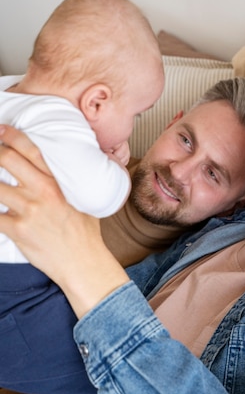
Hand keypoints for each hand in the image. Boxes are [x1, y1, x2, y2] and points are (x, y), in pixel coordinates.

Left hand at [0, 125, 128, 316]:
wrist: (84, 263)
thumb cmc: (86, 235)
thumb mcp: (86, 201)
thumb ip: (73, 184)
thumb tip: (75, 171)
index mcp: (58, 183)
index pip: (31, 150)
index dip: (12, 136)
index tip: (1, 130)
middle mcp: (42, 192)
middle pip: (7, 160)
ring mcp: (28, 210)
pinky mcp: (17, 230)